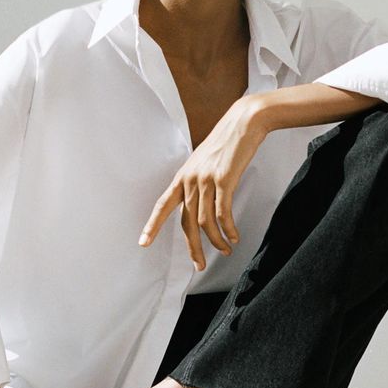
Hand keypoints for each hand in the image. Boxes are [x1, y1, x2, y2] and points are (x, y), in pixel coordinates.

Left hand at [138, 95, 268, 270]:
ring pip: (205, 222)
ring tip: (226, 250)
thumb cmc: (227, 142)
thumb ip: (198, 181)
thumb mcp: (205, 161)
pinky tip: (234, 237)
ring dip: (216, 241)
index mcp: (182, 176)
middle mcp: (190, 179)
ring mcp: (206, 179)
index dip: (152, 225)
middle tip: (199, 265)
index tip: (143, 242)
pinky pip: (223, 214)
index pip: (163, 204)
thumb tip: (199, 201)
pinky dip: (228, 230)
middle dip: (193, 248)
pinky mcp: (223, 180)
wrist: (244, 122)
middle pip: (186, 222)